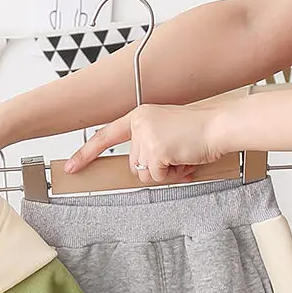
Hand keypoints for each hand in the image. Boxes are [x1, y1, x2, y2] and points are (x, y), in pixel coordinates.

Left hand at [64, 103, 228, 184]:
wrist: (220, 126)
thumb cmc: (198, 132)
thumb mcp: (166, 132)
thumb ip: (147, 146)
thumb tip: (139, 171)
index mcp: (139, 115)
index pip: (105, 135)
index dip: (86, 153)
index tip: (71, 166)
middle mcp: (139, 123)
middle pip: (132, 165)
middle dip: (154, 168)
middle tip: (175, 155)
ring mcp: (146, 137)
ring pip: (143, 175)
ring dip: (164, 173)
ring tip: (181, 156)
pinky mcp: (156, 151)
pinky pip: (157, 177)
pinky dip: (173, 175)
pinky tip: (184, 159)